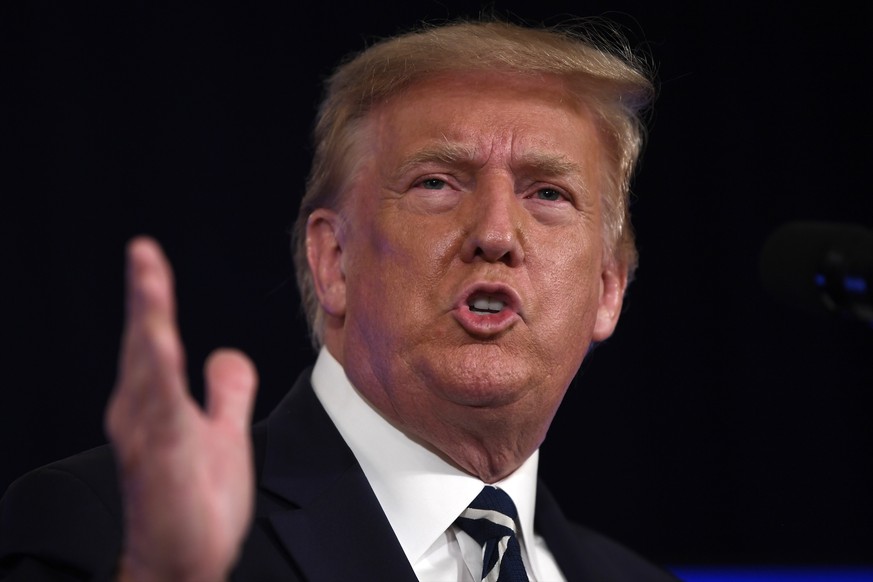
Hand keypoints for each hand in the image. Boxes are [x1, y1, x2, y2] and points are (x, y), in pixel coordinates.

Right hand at [105, 237, 257, 581]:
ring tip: (147, 276)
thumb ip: (225, 394)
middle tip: (143, 251)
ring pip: (147, 367)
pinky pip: (161, 410)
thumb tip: (225, 354)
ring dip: (148, 321)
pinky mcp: (163, 460)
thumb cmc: (194, 503)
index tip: (148, 257)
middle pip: (145, 344)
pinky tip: (163, 343)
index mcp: (156, 404)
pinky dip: (159, 374)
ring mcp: (149, 436)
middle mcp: (143, 414)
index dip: (153, 300)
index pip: (155, 340)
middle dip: (145, 297)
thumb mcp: (221, 435)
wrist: (182, 563)